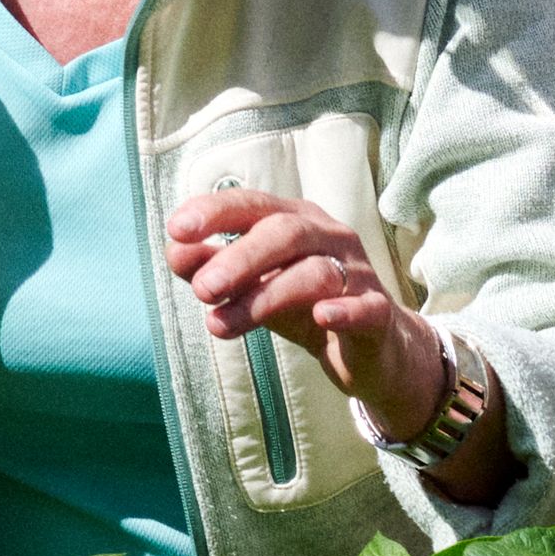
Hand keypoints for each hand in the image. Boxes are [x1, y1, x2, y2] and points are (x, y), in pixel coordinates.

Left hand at [168, 189, 446, 438]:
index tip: (177, 230)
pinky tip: (322, 316)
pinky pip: (365, 307)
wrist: (369, 350)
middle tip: (202, 290)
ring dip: (266, 297)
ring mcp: (358, 273)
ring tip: (221, 326)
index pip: (252, 205)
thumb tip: (175, 250)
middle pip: (285, 232)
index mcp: (294, 221)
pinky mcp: (379, 314)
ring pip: (316, 273)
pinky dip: (344, 310)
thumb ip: (211, 268)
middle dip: (240, 258)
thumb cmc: (301, 307)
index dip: (215, 212)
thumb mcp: (251, 286)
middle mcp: (328, 237)